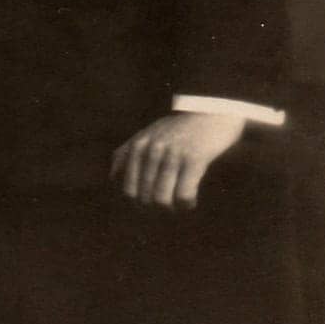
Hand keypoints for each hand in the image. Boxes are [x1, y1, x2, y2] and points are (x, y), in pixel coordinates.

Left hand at [110, 112, 245, 209]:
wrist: (211, 112)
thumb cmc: (178, 129)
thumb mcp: (147, 134)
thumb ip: (128, 152)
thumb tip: (113, 178)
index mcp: (138, 145)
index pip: (127, 190)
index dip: (138, 206)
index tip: (150, 209)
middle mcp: (152, 149)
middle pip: (144, 198)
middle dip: (156, 211)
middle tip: (168, 210)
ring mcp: (172, 153)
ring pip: (162, 200)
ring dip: (172, 210)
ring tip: (179, 207)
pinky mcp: (194, 158)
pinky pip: (184, 195)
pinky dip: (186, 205)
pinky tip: (190, 202)